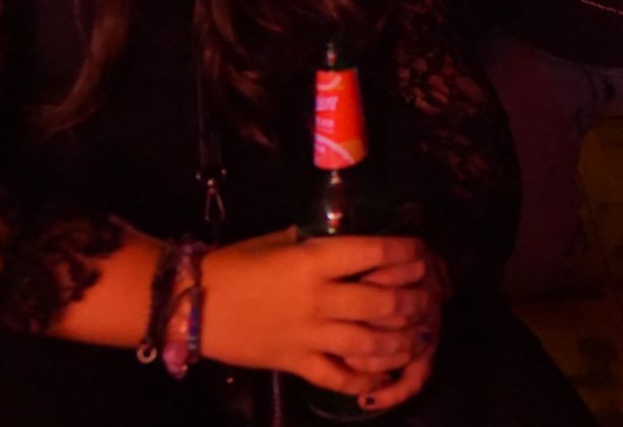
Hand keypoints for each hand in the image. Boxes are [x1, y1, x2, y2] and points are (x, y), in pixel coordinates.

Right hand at [199, 227, 440, 398]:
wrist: (193, 303)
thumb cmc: (235, 264)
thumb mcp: (279, 240)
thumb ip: (318, 243)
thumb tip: (352, 242)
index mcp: (314, 260)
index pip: (375, 253)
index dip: (407, 252)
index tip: (421, 252)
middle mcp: (319, 298)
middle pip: (384, 301)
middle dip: (415, 300)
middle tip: (430, 298)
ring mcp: (309, 335)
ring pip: (371, 342)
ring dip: (401, 339)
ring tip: (418, 335)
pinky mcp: (297, 363)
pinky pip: (340, 378)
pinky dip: (366, 381)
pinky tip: (384, 376)